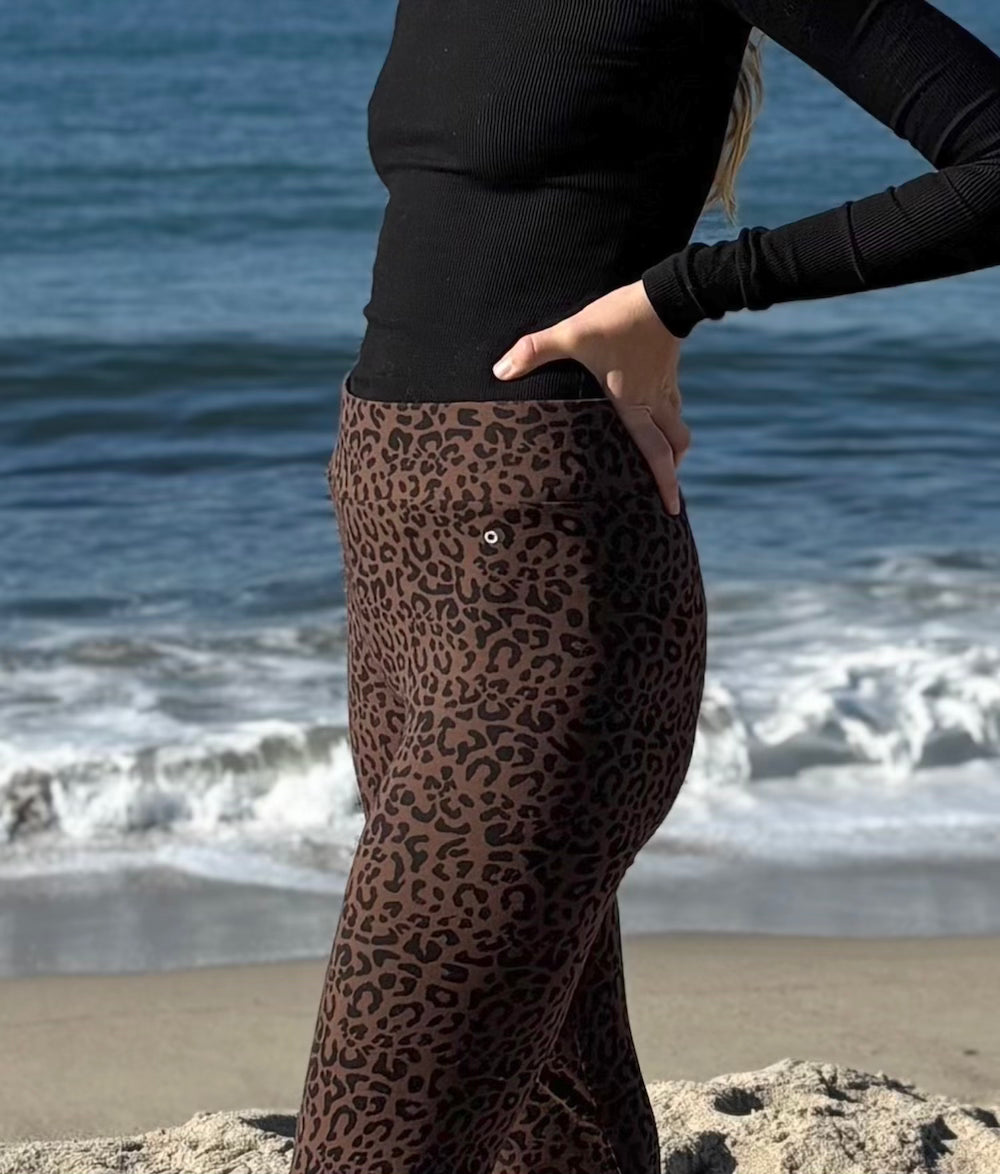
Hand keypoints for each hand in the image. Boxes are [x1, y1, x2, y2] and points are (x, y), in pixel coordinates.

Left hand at [492, 279, 689, 514]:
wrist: (665, 293)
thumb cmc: (619, 319)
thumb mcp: (573, 333)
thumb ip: (535, 351)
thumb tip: (499, 371)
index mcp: (633, 405)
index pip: (653, 453)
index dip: (662, 483)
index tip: (669, 509)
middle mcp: (653, 402)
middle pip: (672, 447)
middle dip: (670, 473)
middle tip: (668, 498)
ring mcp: (664, 386)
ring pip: (676, 427)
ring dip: (672, 447)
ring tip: (665, 461)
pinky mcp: (668, 370)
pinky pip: (672, 404)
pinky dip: (668, 418)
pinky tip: (656, 414)